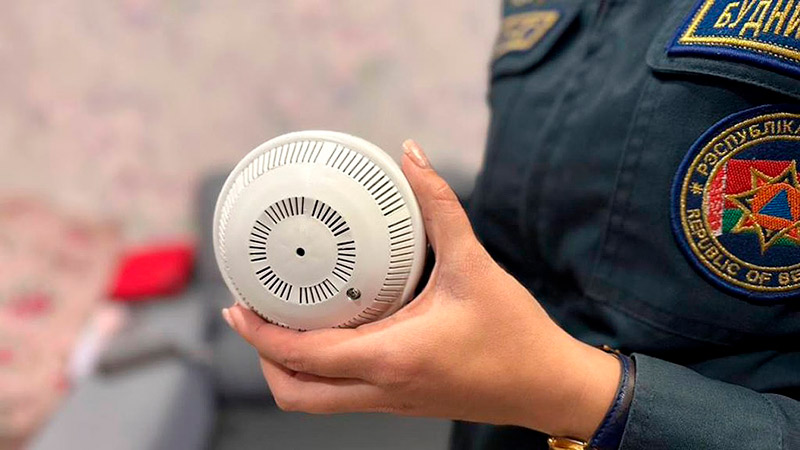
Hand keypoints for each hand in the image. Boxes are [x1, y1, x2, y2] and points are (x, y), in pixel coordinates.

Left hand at [222, 140, 620, 439]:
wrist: (549, 386)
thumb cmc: (515, 333)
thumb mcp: (475, 265)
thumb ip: (440, 207)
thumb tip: (412, 158)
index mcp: (393, 356)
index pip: (304, 356)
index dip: (259, 334)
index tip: (236, 306)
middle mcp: (383, 388)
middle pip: (295, 394)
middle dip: (263, 358)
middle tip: (252, 317)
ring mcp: (391, 401)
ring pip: (315, 401)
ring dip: (288, 369)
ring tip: (282, 325)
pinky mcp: (402, 401)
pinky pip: (342, 395)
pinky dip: (319, 371)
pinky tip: (330, 333)